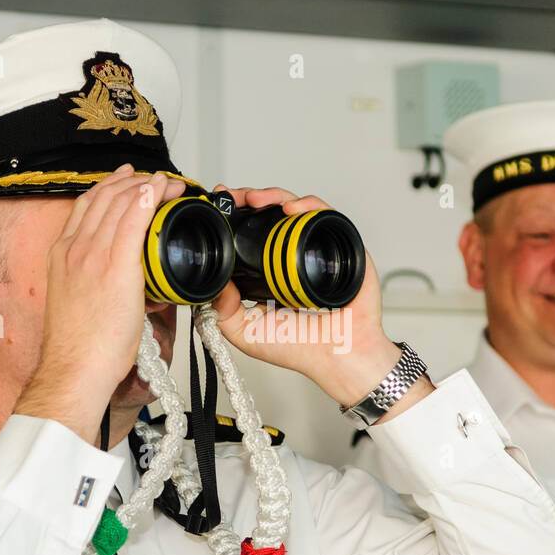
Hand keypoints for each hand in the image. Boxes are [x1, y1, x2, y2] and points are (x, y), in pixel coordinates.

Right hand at [14, 164, 184, 439]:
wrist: (73, 369)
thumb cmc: (79, 348)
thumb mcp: (82, 303)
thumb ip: (104, 285)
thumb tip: (136, 286)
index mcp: (63, 256)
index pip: (88, 207)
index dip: (112, 188)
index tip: (131, 183)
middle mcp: (74, 249)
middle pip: (103, 198)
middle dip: (133, 181)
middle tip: (155, 179)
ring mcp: (92, 255)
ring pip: (120, 202)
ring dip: (146, 185)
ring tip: (168, 183)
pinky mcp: (114, 266)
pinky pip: (133, 218)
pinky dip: (149, 196)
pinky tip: (163, 188)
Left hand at [209, 185, 415, 413]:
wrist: (340, 358)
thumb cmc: (302, 348)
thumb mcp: (246, 332)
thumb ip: (221, 311)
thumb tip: (210, 280)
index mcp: (271, 271)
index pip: (252, 233)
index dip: (235, 217)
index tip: (217, 208)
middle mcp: (294, 256)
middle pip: (272, 213)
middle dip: (248, 199)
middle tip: (231, 197)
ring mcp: (320, 248)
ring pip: (296, 208)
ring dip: (273, 196)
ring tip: (254, 199)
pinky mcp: (344, 246)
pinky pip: (326, 216)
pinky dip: (309, 206)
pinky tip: (290, 209)